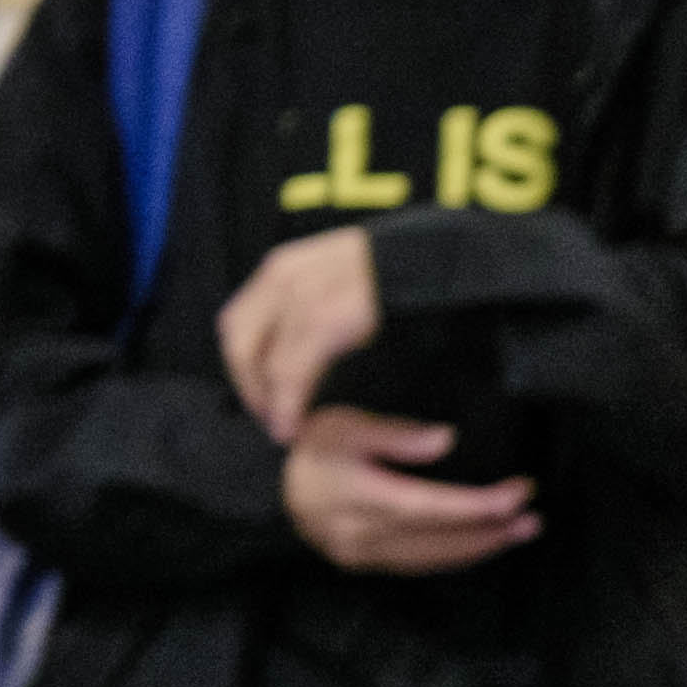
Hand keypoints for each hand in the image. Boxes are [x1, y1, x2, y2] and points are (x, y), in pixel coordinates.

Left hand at [219, 226, 386, 443]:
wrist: (450, 256)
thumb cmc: (407, 274)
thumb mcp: (346, 277)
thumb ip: (319, 301)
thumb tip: (297, 343)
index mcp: (286, 266)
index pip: (236, 322)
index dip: (242, 367)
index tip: (261, 397)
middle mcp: (286, 276)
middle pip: (239, 342)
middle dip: (250, 387)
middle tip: (271, 420)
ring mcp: (306, 293)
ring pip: (265, 360)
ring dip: (269, 402)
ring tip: (286, 430)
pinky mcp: (330, 316)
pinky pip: (293, 370)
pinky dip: (288, 402)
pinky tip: (296, 424)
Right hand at [284, 406, 539, 572]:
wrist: (283, 486)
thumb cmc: (318, 449)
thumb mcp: (345, 423)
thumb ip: (394, 433)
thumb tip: (444, 440)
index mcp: (353, 495)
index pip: (425, 506)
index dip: (474, 504)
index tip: (515, 494)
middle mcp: (357, 534)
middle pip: (435, 538)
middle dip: (489, 529)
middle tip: (530, 516)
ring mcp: (361, 555)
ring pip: (431, 558)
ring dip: (480, 547)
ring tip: (519, 531)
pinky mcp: (367, 565)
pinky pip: (419, 565)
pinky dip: (456, 555)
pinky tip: (483, 544)